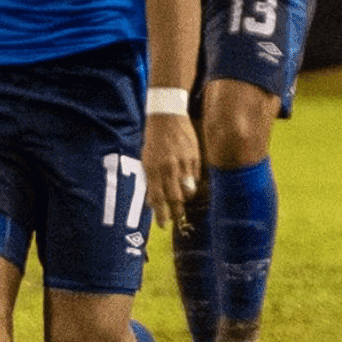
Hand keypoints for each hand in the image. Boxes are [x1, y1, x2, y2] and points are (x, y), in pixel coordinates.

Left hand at [142, 111, 201, 230]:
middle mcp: (169, 169)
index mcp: (154, 169)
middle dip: (176, 213)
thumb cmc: (154, 139)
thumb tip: (152, 201)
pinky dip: (192, 183)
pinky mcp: (195, 158)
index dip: (161, 215)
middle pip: (175, 199)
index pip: (158, 199)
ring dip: (185, 200)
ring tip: (182, 202)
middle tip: (177, 220)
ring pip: (188, 190)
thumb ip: (151, 180)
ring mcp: (183, 164)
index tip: (162, 224)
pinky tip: (188, 183)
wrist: (167, 116)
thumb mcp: (146, 159)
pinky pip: (195, 178)